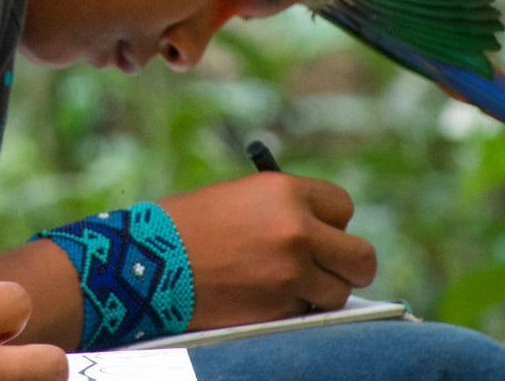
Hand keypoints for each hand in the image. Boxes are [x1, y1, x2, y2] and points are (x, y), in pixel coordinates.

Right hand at [159, 173, 376, 328]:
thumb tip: (320, 231)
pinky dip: (292, 308)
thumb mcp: (241, 197)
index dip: (332, 222)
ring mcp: (291, 273)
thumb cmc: (186, 225)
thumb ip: (284, 209)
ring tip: (285, 284)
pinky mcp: (278, 308)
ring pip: (338, 291)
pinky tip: (261, 295)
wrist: (144, 261)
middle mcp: (297, 230)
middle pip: (361, 257)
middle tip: (330, 268)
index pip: (343, 207)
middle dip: (348, 264)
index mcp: (286, 192)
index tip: (320, 231)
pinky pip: (307, 311)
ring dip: (320, 291)